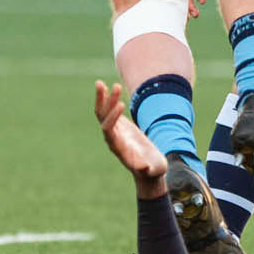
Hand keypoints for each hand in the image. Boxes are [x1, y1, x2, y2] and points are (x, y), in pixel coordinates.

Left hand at [93, 81, 167, 197]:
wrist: (148, 171)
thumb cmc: (153, 171)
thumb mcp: (154, 170)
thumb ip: (149, 169)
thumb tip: (145, 168)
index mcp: (118, 147)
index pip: (108, 130)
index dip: (112, 118)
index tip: (122, 105)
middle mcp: (112, 138)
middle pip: (102, 118)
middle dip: (106, 103)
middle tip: (114, 87)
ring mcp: (114, 131)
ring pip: (103, 112)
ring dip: (102, 98)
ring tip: (100, 82)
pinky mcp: (119, 127)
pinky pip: (108, 111)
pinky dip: (106, 100)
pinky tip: (105, 88)